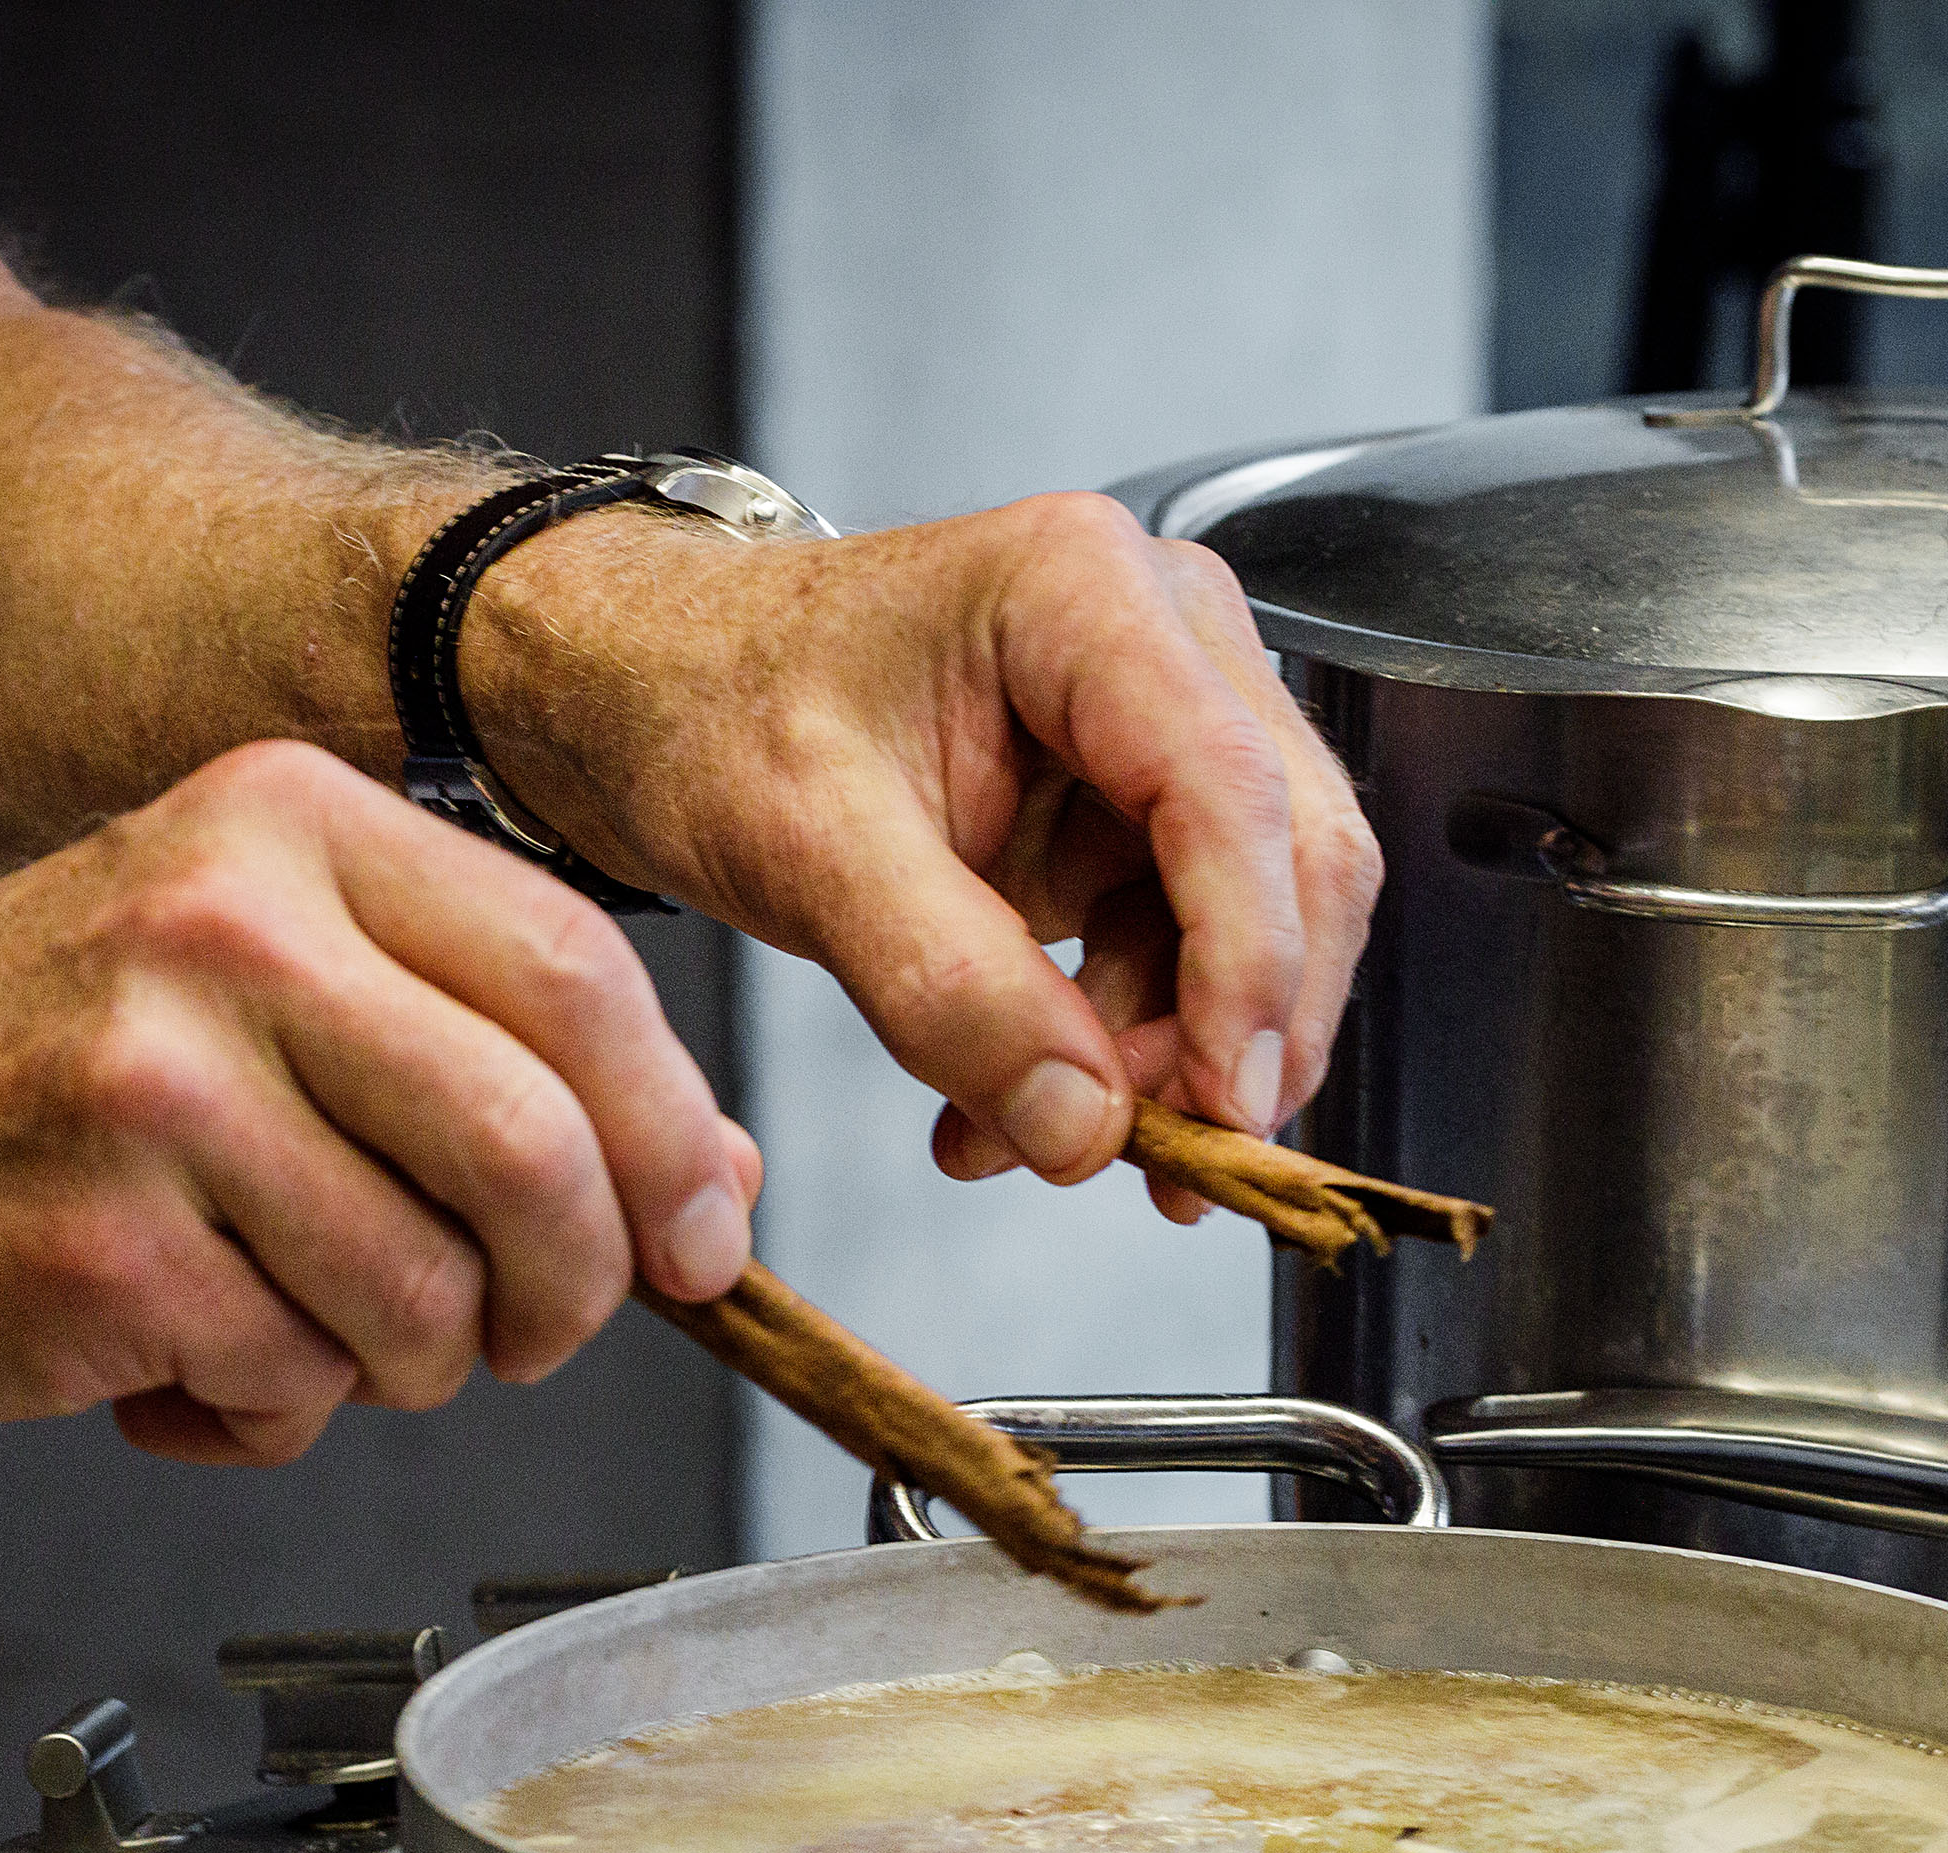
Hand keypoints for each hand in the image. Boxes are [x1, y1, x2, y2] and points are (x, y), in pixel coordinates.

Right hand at [0, 742, 756, 1466]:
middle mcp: (226, 929)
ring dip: (406, 1364)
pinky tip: (190, 1351)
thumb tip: (718, 1186)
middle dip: (574, 1288)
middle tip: (533, 1329)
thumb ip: (502, 1048)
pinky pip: (299, 1381)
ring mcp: (155, 1089)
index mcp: (297, 827)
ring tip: (306, 1323)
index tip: (699, 1242)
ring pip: (430, 1296)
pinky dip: (276, 1408)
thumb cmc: (57, 1057)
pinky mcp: (102, 1248)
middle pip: (537, 1149)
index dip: (675, 1141)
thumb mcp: (284, 976)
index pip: (582, 983)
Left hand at [461, 493, 1380, 1217]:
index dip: (1249, 963)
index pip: (1229, 790)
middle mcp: (1161, 635)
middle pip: (1290, 855)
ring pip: (1258, 920)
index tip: (1222, 1108)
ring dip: (1167, 1057)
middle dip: (1228, 1031)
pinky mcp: (1143, 806)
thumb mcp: (803, 846)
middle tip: (1154, 1166)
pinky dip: (1124, 1047)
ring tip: (1030, 1139)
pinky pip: (1192, 951)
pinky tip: (1022, 1107)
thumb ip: (948, 986)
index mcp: (1083, 591)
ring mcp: (1166, 720)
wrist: (657, 693)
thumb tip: (1087, 1123)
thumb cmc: (711, 708)